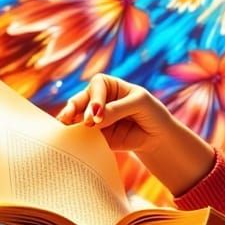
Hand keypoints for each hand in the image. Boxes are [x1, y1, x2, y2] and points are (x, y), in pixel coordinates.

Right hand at [57, 73, 171, 152]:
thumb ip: (118, 109)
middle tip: (80, 121)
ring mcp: (95, 118)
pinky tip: (72, 140)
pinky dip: (76, 137)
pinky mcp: (95, 135)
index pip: (97, 84)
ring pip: (76, 117)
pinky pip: (82, 135)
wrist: (158, 138)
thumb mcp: (140, 104)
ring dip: (70, 122)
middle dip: (76, 108)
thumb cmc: (152, 114)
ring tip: (67, 127)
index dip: (95, 97)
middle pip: (81, 99)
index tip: (97, 113)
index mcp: (111, 86)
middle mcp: (100, 100)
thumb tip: (94, 119)